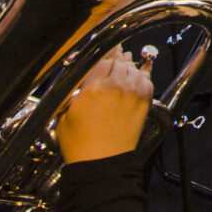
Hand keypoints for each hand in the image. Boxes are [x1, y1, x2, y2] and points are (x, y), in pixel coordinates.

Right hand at [54, 47, 153, 164]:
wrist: (102, 164)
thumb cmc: (80, 144)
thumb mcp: (65, 114)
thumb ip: (75, 92)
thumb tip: (83, 78)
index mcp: (93, 87)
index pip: (100, 58)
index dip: (102, 53)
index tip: (103, 47)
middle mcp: (115, 86)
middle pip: (118, 60)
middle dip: (115, 56)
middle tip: (115, 50)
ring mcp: (132, 92)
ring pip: (132, 67)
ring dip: (127, 64)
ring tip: (125, 60)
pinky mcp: (144, 101)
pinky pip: (146, 79)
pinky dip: (142, 73)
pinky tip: (140, 69)